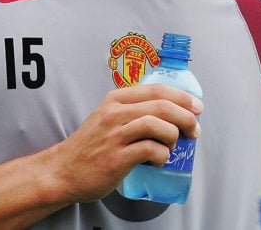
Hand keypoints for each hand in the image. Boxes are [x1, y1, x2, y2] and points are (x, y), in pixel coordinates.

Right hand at [44, 84, 202, 204]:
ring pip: (158, 124)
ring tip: (173, 147)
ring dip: (174, 136)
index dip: (182, 97)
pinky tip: (159, 160)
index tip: (196, 106)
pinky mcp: (117, 157)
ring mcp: (115, 134)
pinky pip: (150, 149)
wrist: (63, 170)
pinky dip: (162, 155)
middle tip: (194, 129)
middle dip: (186, 116)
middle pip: (161, 105)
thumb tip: (170, 114)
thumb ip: (132, 111)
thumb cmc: (90, 146)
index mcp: (115, 99)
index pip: (156, 89)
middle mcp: (115, 113)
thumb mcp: (107, 117)